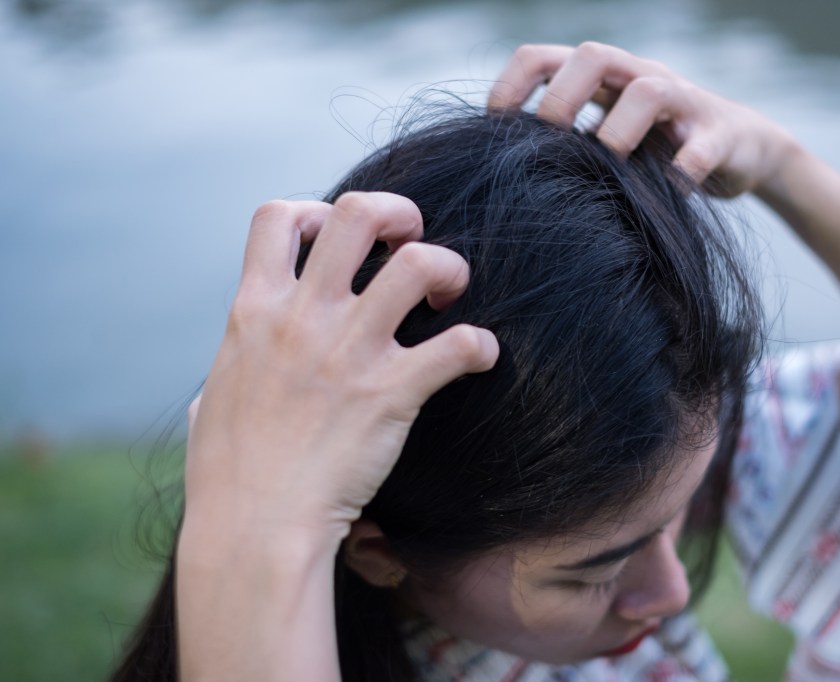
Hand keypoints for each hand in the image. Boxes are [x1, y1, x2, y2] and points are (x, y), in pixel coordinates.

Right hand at [183, 193, 498, 546]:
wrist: (253, 529)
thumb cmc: (227, 474)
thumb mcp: (212, 397)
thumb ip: (235, 360)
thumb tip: (242, 354)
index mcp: (254, 312)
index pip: (277, 216)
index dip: (317, 211)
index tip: (338, 243)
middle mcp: (303, 318)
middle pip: (359, 213)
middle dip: (398, 213)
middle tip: (411, 245)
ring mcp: (349, 352)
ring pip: (420, 263)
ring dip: (448, 268)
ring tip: (449, 295)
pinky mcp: (391, 394)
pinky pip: (458, 344)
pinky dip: (480, 345)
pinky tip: (479, 357)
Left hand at [488, 42, 798, 196]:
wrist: (743, 152)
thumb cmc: (655, 152)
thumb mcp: (603, 143)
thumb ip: (562, 148)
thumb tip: (495, 179)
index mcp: (602, 80)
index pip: (543, 57)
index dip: (512, 85)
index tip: (493, 128)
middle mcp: (639, 78)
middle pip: (595, 54)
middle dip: (562, 96)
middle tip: (550, 141)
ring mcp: (684, 104)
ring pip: (650, 89)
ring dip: (619, 129)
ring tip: (610, 163)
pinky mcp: (722, 136)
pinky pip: (705, 146)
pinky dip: (687, 168)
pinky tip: (671, 191)